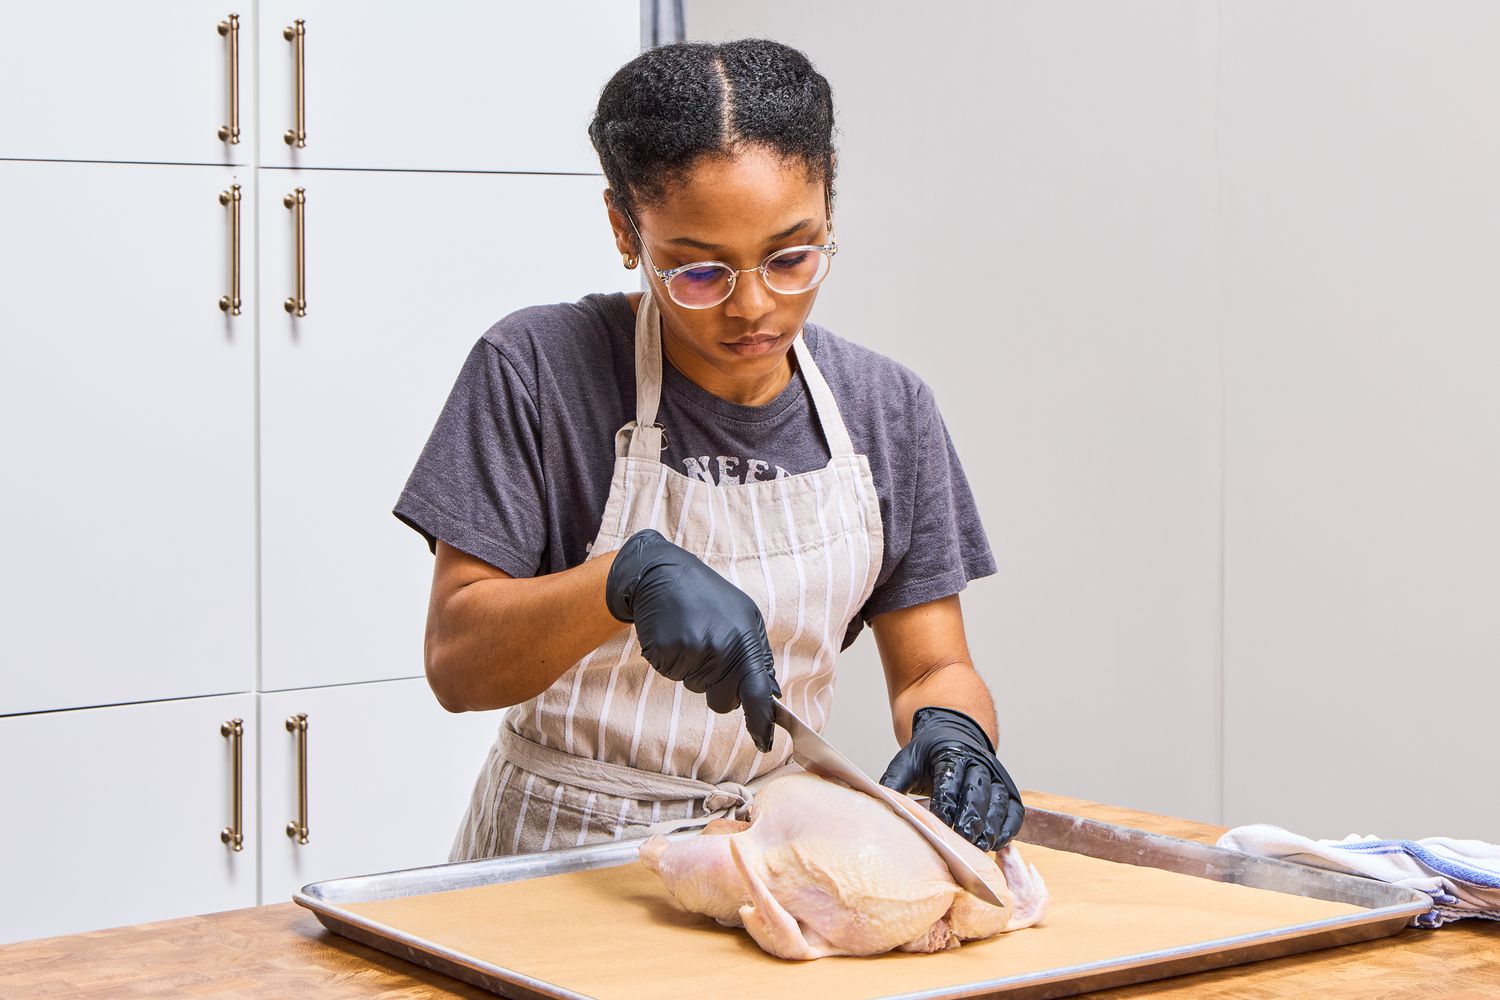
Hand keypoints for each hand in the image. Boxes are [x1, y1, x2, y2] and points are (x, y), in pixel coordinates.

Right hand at [605, 528, 781, 751]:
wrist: (662, 571)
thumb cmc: (704, 597)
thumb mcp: (741, 616)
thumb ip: (753, 655)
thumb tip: (767, 695)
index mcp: (747, 638)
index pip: (758, 691)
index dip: (761, 722)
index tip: (764, 742)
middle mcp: (724, 646)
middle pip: (723, 700)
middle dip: (715, 687)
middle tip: (706, 649)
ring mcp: (696, 649)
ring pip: (695, 686)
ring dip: (691, 667)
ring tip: (688, 631)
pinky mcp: (669, 650)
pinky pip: (671, 673)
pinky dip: (670, 659)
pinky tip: (672, 632)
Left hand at [878, 706, 1024, 850]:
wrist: (954, 735)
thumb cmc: (928, 755)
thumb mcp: (906, 761)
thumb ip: (894, 782)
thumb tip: (878, 803)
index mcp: (951, 754)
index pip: (949, 779)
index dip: (946, 803)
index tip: (940, 824)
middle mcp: (978, 763)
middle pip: (977, 791)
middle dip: (971, 817)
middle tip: (964, 841)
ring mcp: (997, 776)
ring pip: (999, 801)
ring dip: (991, 826)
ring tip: (981, 847)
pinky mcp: (1009, 790)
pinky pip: (1014, 811)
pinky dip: (1009, 828)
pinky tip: (997, 843)